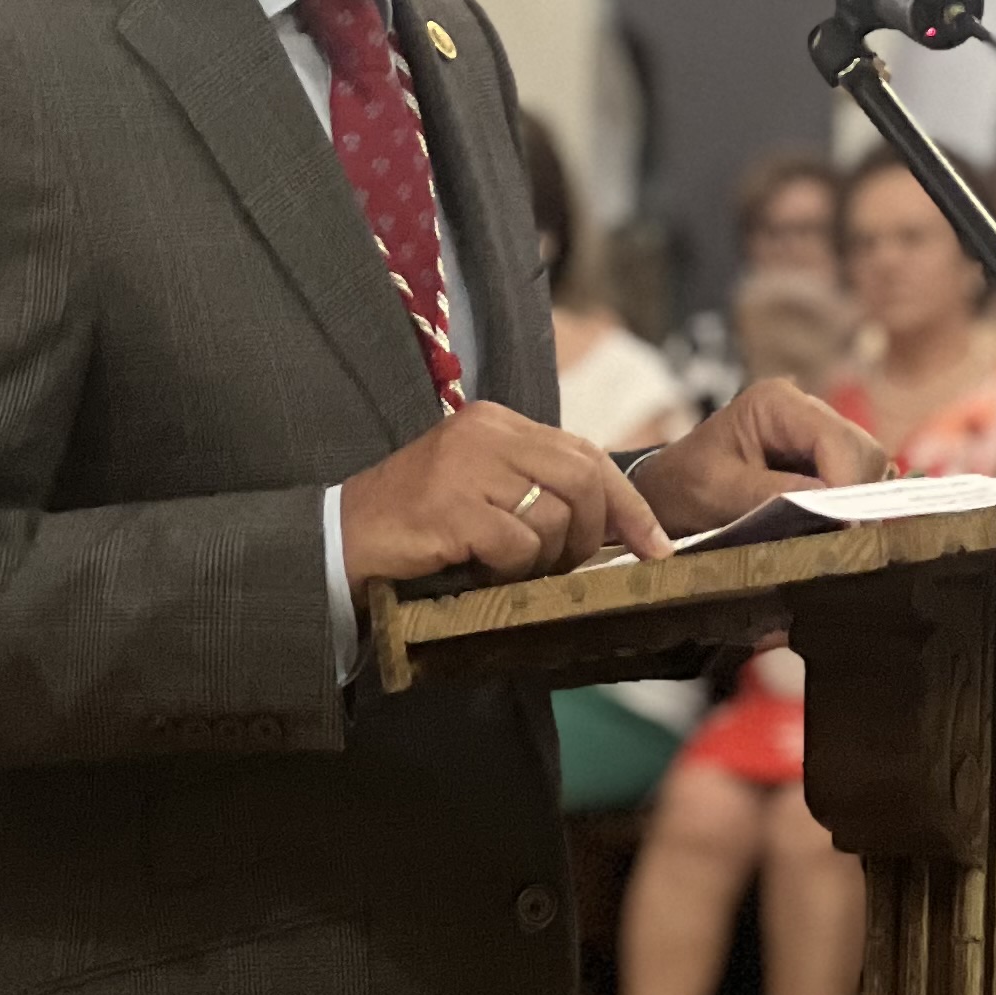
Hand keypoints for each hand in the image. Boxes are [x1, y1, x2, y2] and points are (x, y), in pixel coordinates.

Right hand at [337, 400, 663, 593]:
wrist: (340, 537)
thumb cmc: (415, 522)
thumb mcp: (478, 484)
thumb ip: (534, 485)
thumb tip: (609, 520)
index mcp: (496, 422)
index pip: (585, 454)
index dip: (629, 504)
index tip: (656, 545)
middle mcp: (485, 434)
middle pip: (582, 481)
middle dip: (594, 535)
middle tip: (571, 567)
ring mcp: (466, 468)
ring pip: (554, 517)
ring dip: (545, 558)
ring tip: (512, 568)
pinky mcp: (452, 508)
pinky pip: (518, 546)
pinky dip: (512, 570)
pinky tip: (485, 572)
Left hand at [637, 381, 888, 536]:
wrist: (668, 493)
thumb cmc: (684, 487)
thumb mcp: (720, 493)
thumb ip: (774, 494)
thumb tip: (832, 503)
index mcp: (776, 403)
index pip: (834, 438)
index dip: (846, 482)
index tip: (845, 527)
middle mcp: (805, 410)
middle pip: (862, 450)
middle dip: (856, 494)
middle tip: (843, 538)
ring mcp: (816, 433)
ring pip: (867, 466)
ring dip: (855, 502)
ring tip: (833, 534)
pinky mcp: (822, 459)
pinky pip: (856, 481)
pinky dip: (849, 506)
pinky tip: (831, 526)